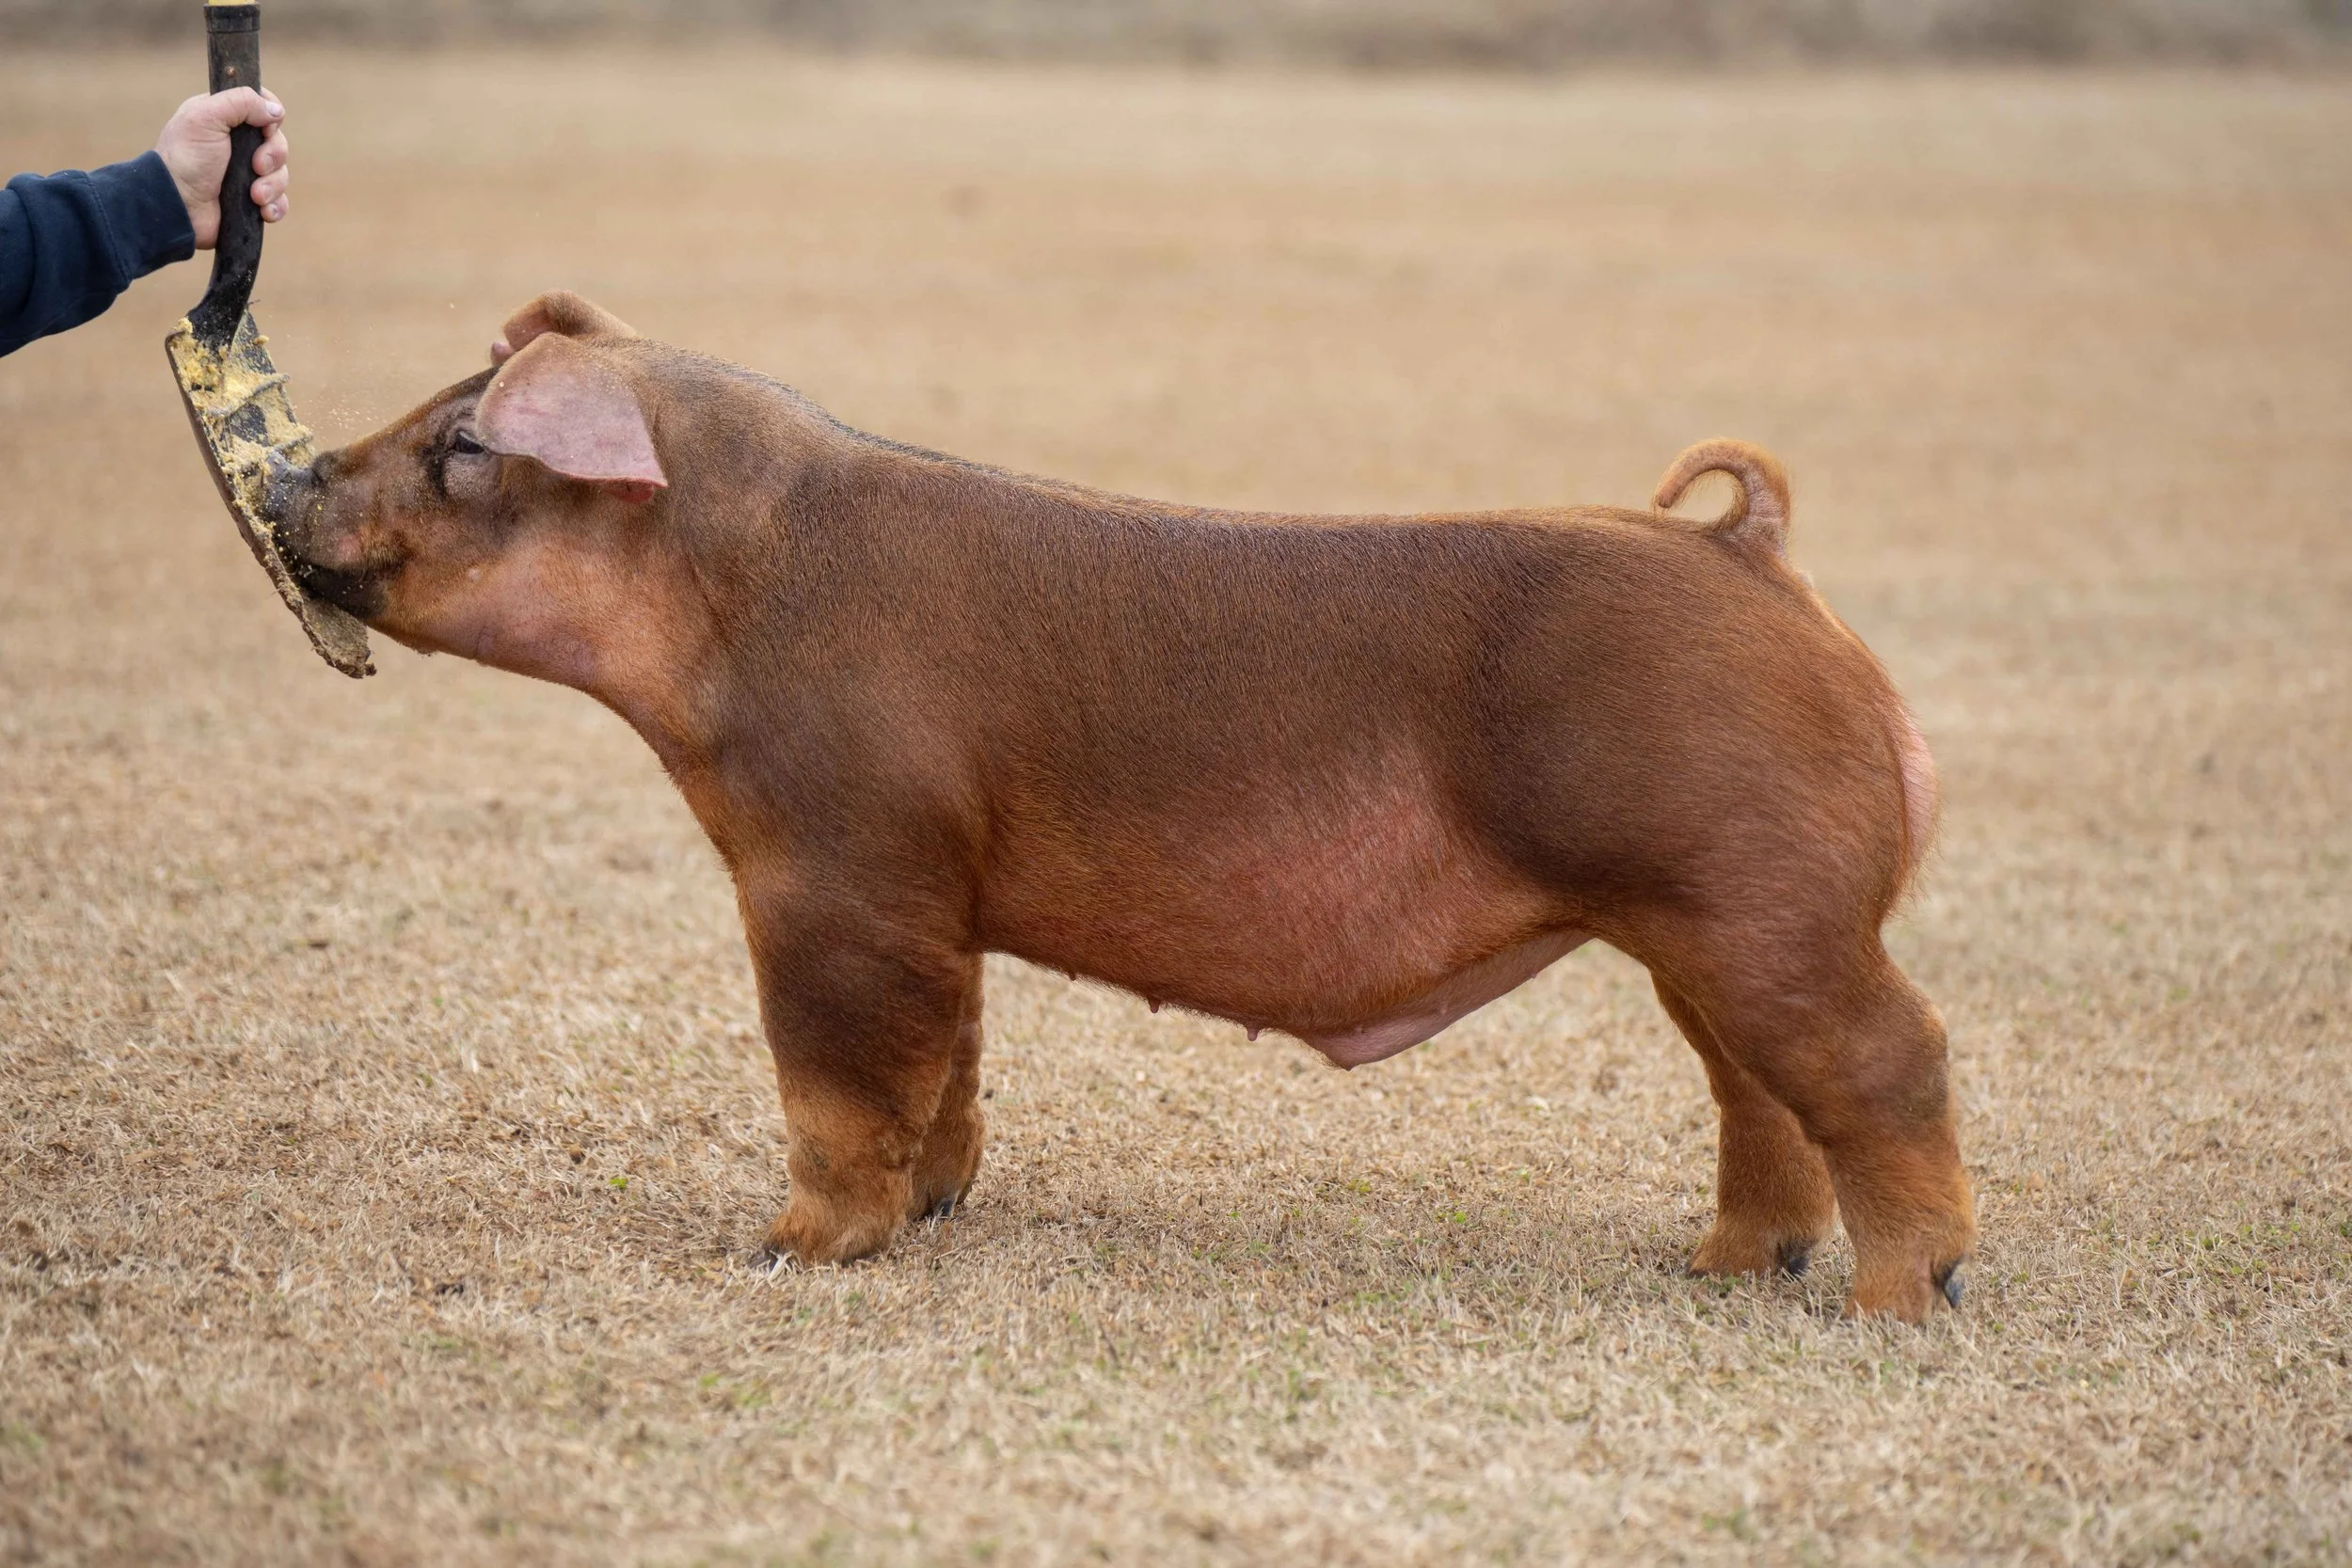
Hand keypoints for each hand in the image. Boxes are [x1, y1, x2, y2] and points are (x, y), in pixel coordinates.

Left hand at [154, 87, 289, 250]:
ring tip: (254, 196)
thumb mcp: (205, 117)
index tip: (265, 130)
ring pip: (281, 172)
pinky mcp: (251, 199)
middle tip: (256, 166)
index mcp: (224, 118)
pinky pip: (279, 200)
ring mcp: (245, 172)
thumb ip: (241, 102)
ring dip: (273, 185)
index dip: (271, 117)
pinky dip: (275, 205)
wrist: (178, 207)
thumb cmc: (186, 159)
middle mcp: (237, 143)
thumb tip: (276, 110)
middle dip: (273, 156)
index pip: (263, 106)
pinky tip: (262, 210)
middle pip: (277, 141)